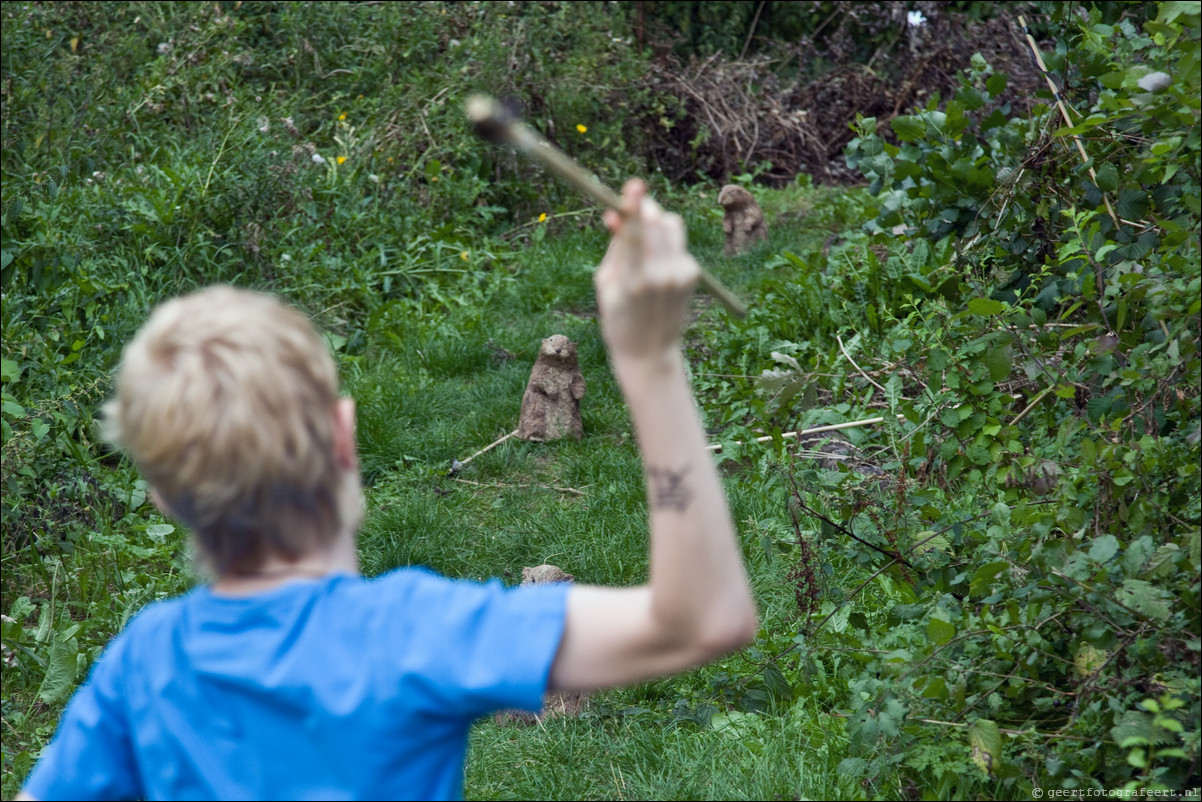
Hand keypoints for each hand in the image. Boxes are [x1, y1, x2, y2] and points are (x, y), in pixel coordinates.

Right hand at [595, 180, 699, 361]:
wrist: (650, 352)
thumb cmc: (618, 317)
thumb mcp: (606, 284)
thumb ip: (615, 247)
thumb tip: (614, 214)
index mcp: (632, 280)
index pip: (635, 234)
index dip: (634, 207)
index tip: (635, 185)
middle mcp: (660, 275)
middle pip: (656, 221)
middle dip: (643, 209)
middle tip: (630, 207)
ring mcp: (680, 275)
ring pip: (671, 225)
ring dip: (656, 221)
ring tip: (643, 239)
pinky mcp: (692, 275)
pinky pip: (678, 243)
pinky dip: (666, 243)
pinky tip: (657, 264)